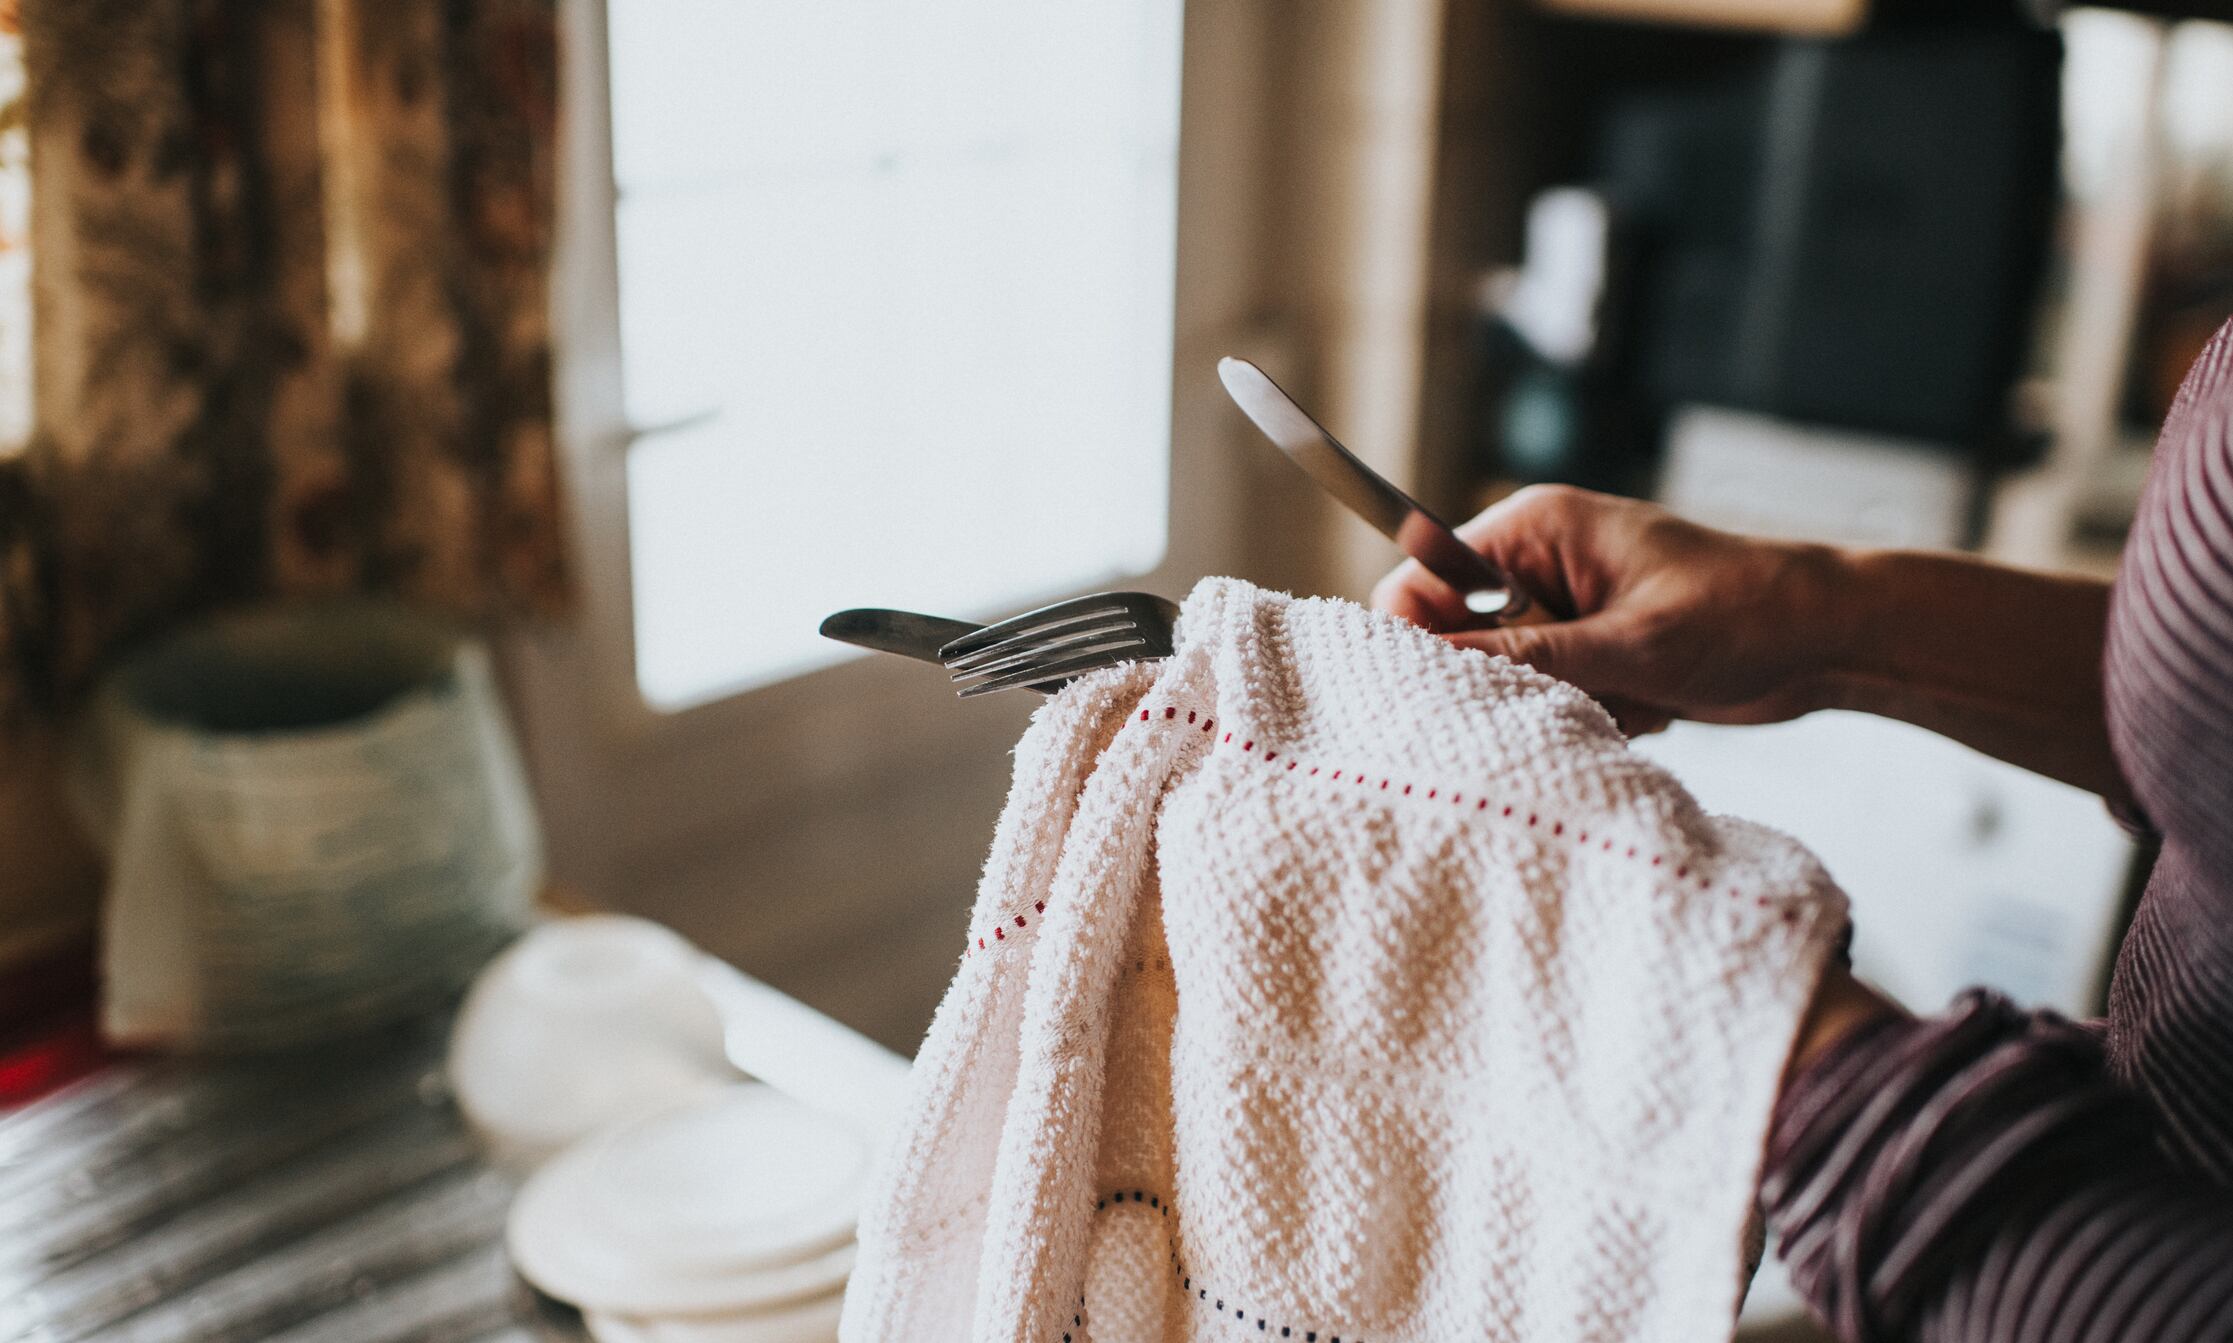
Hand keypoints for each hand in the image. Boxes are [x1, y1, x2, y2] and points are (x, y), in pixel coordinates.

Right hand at [1372, 486, 1849, 735]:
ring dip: (1556, 702)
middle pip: (1458, 635)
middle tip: (1564, 696)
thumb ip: (1527, 655)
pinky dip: (1590, 712)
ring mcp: (1564, 609)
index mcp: (1534, 529)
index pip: (1423, 577)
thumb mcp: (1631, 642)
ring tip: (1625, 697)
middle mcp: (1538, 565)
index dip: (1418, 637)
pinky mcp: (1590, 649)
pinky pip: (1549, 694)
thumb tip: (1436, 669)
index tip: (1443, 691)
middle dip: (1502, 680)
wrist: (1828, 638)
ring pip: (1504, 675)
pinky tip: (1647, 705)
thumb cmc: (1744, 612)